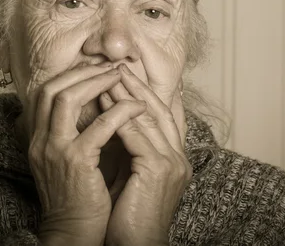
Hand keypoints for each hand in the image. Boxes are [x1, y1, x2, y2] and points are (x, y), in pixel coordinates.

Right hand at [26, 63, 145, 245]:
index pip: (46, 93)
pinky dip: (120, 111)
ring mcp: (55, 150)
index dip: (71, 75)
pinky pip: (99, 126)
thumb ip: (77, 132)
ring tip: (121, 76)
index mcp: (39, 139)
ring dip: (97, 82)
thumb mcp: (71, 159)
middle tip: (109, 65)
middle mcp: (41, 141)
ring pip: (67, 98)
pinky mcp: (76, 162)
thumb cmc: (80, 197)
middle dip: (82, 72)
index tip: (95, 67)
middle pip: (52, 88)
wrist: (74, 234)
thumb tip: (101, 102)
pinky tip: (137, 107)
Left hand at [101, 64, 191, 245]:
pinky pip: (137, 135)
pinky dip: (120, 116)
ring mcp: (172, 163)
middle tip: (117, 67)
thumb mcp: (132, 177)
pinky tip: (105, 102)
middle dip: (137, 86)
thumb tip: (111, 121)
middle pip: (159, 110)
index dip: (146, 93)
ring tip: (107, 76)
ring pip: (148, 118)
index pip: (163, 116)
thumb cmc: (128, 218)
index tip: (128, 75)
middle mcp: (179, 158)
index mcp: (175, 159)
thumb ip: (129, 150)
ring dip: (126, 95)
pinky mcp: (159, 170)